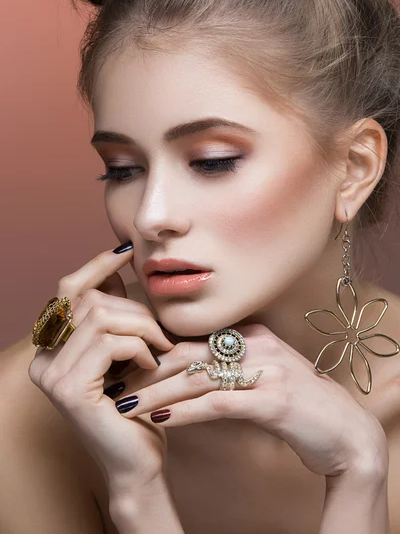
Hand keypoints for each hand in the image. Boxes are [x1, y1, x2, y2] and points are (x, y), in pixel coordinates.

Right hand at [28, 244, 174, 488]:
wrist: (138, 463)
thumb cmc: (137, 407)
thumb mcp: (125, 353)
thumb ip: (116, 317)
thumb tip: (121, 266)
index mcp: (51, 349)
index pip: (67, 290)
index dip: (96, 266)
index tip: (126, 251)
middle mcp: (42, 360)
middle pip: (88, 300)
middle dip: (135, 308)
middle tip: (163, 331)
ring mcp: (50, 375)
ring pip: (100, 316)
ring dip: (142, 327)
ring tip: (162, 348)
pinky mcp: (68, 389)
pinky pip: (110, 342)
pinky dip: (140, 347)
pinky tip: (152, 366)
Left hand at [114, 324, 387, 477]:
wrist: (345, 431)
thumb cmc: (298, 404)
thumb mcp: (263, 373)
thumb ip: (229, 364)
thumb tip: (184, 369)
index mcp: (252, 335)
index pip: (193, 340)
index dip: (155, 353)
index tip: (124, 367)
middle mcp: (257, 346)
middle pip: (189, 354)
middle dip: (147, 370)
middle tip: (112, 383)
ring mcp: (268, 370)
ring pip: (198, 378)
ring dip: (158, 394)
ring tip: (126, 405)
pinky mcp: (275, 401)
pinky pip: (220, 404)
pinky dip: (187, 413)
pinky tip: (162, 421)